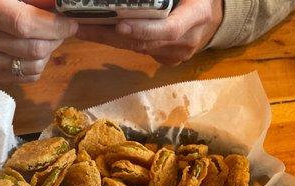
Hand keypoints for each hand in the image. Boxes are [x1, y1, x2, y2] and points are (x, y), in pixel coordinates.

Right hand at [0, 0, 77, 82]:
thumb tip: (64, 8)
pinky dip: (39, 63)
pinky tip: (33, 48)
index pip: (23, 23)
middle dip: (55, 39)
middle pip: (32, 49)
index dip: (53, 26)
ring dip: (49, 52)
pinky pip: (29, 77)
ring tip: (46, 36)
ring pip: (34, 66)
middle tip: (61, 28)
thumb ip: (36, 1)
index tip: (71, 24)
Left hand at [76, 0, 222, 65]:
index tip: (120, 26)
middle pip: (145, 42)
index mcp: (197, 16)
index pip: (169, 29)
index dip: (144, 29)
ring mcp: (176, 54)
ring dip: (108, 39)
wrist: (212, 17)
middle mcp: (187, 40)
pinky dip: (119, 42)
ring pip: (138, 49)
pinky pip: (140, 51)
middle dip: (111, 36)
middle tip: (82, 26)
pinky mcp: (167, 60)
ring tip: (82, 27)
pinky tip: (99, 32)